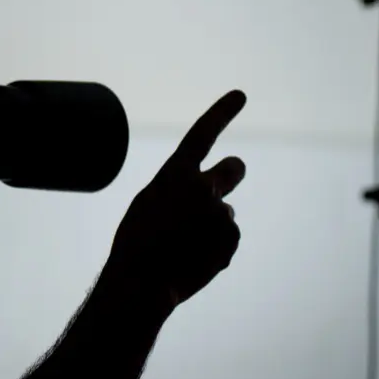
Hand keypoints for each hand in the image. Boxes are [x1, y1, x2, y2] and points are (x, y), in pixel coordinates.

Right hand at [109, 90, 247, 306]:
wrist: (141, 283)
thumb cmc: (137, 243)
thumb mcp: (150, 205)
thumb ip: (180, 191)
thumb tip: (219, 199)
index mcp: (174, 173)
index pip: (203, 134)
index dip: (221, 112)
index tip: (241, 95)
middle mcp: (202, 187)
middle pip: (234, 168)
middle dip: (231, 172)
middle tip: (222, 183)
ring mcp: (219, 214)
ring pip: (223, 214)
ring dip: (209, 226)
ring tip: (183, 245)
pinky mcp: (231, 239)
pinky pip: (227, 239)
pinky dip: (214, 249)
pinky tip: (193, 259)